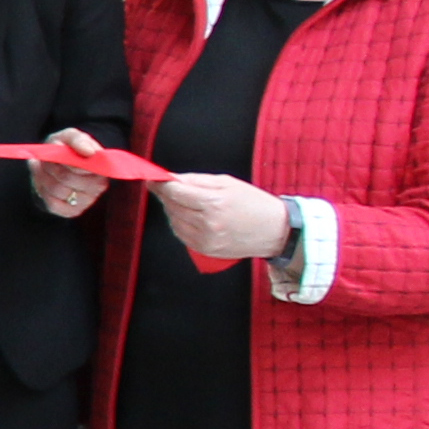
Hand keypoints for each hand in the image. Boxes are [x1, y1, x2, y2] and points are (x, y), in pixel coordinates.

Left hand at [33, 126, 112, 220]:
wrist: (53, 164)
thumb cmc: (65, 149)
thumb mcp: (69, 137)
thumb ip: (78, 140)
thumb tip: (88, 152)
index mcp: (102, 167)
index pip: (85, 167)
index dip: (66, 161)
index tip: (57, 152)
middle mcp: (98, 187)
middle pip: (67, 178)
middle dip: (51, 166)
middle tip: (45, 159)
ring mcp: (86, 201)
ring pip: (58, 190)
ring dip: (44, 176)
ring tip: (41, 166)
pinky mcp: (72, 211)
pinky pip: (53, 204)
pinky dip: (42, 189)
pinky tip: (41, 178)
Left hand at [153, 170, 290, 265]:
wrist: (276, 231)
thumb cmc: (255, 204)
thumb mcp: (228, 183)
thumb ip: (197, 180)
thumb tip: (172, 178)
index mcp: (214, 203)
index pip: (176, 193)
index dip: (161, 185)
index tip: (152, 180)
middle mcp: (208, 223)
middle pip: (172, 207)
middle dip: (167, 196)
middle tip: (167, 188)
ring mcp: (206, 239)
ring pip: (174, 221)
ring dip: (173, 209)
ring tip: (186, 202)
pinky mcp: (205, 250)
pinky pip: (181, 234)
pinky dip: (179, 223)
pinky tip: (189, 216)